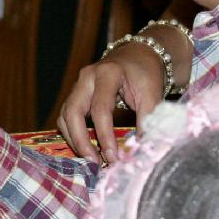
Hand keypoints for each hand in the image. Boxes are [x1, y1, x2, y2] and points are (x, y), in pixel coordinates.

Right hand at [55, 42, 163, 164]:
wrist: (137, 55)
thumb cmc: (146, 73)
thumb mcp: (153, 92)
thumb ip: (148, 119)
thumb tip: (142, 149)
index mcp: (107, 73)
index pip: (101, 109)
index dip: (105, 136)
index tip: (114, 158)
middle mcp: (87, 77)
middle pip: (72, 111)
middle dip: (80, 140)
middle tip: (94, 163)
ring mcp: (78, 85)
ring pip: (65, 115)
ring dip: (74, 139)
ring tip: (91, 160)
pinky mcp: (76, 94)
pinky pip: (66, 117)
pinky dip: (73, 134)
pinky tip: (86, 149)